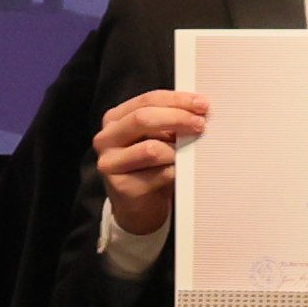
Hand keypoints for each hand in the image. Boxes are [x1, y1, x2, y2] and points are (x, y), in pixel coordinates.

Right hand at [92, 88, 209, 238]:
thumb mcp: (156, 138)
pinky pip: (159, 174)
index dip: (176, 100)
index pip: (147, 100)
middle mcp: (106, 138)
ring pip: (151, 149)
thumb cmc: (150, 167)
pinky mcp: (121, 187)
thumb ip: (168, 122)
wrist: (138, 206)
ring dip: (177, 151)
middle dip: (177, 118)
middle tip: (200, 124)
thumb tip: (198, 110)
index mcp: (115, 119)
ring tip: (189, 155)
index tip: (201, 104)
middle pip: (143, 119)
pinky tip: (181, 172)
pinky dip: (176, 172)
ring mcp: (110, 163)